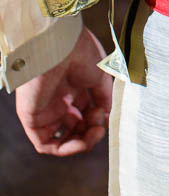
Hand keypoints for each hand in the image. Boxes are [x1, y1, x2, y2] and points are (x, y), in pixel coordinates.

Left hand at [15, 26, 112, 155]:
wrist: (60, 47)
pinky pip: (47, 144)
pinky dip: (66, 148)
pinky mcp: (33, 119)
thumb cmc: (80, 54)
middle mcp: (58, 99)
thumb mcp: (100, 76)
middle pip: (75, 127)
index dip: (98, 119)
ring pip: (63, 138)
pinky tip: (82, 142)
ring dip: (82, 142)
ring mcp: (45, 110)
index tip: (107, 113)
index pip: (85, 113)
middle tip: (101, 124)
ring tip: (95, 132)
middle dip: (92, 130)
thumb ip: (104, 98)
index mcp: (73, 87)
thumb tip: (107, 117)